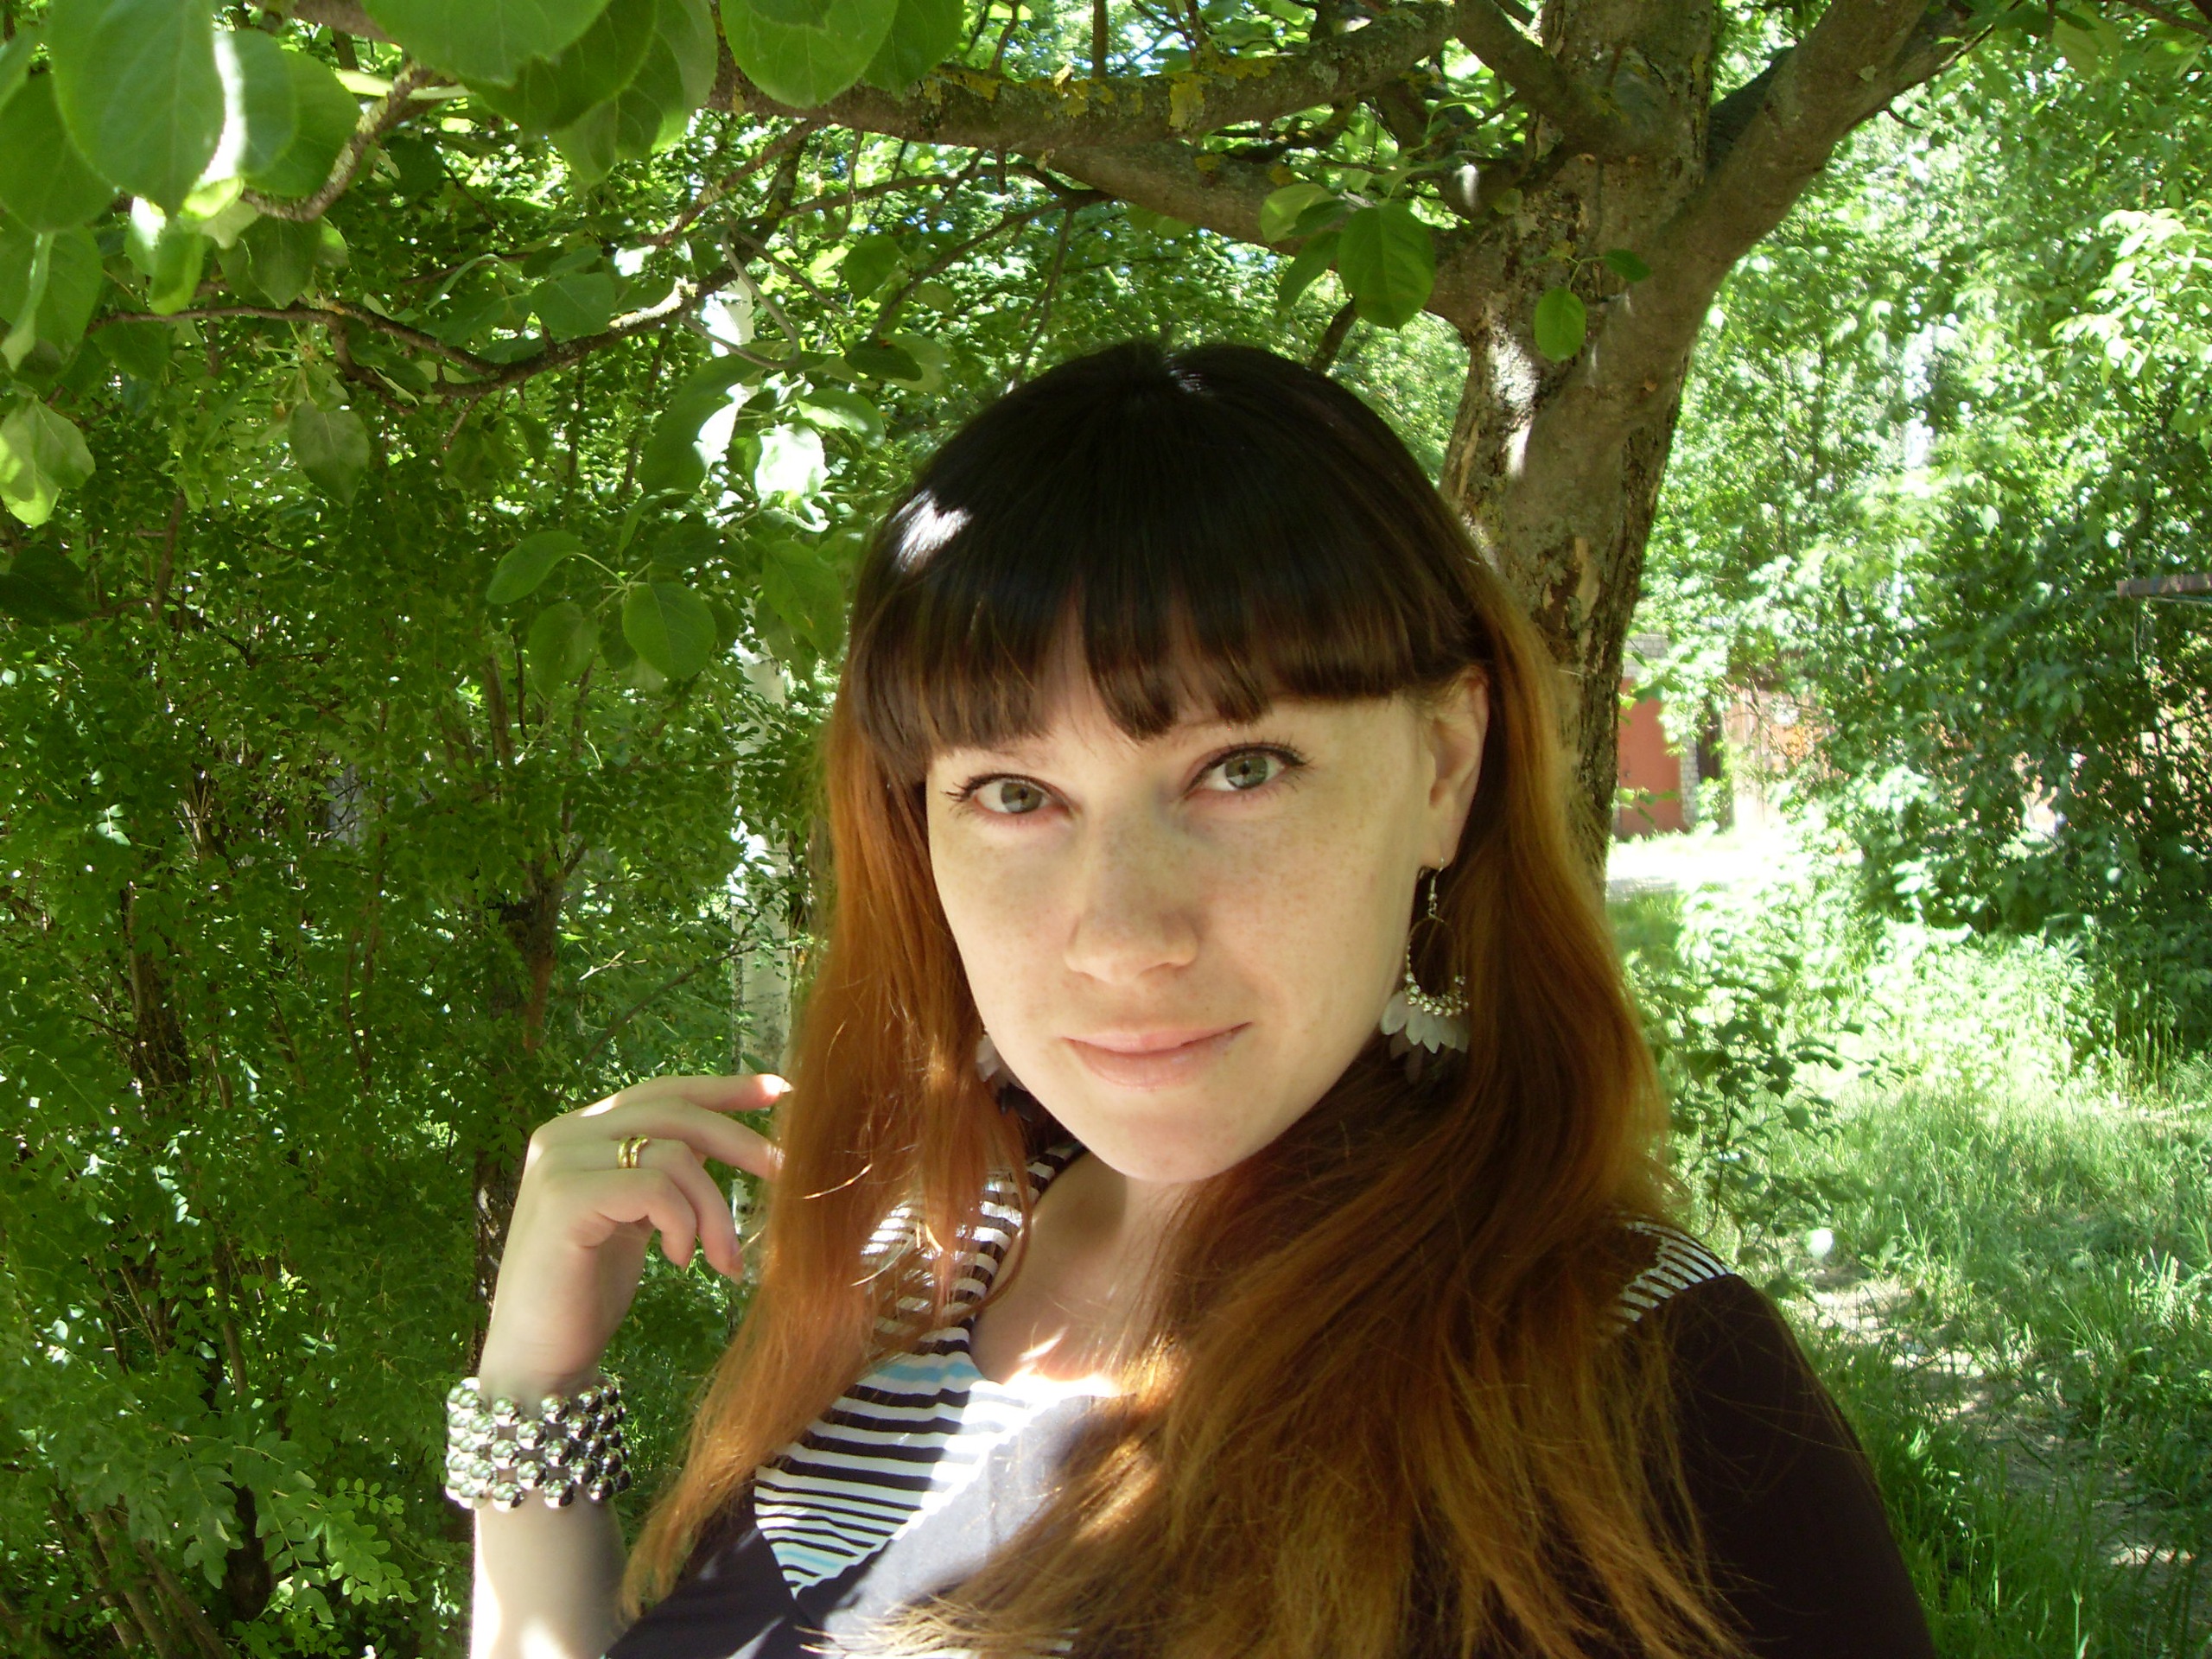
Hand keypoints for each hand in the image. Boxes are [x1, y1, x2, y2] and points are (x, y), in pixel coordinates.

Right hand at [476, 1074, 784, 1399]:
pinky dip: (683, 1224)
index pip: (663, 1092)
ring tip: (722, 1260)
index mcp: (582, 1132)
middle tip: (785, 1173)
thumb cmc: (589, 1291)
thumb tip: (739, 1143)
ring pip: (673, 1155)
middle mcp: (564, 1135)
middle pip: (675, 1113)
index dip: (724, 1089)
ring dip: (714, 1210)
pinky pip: (655, 1188)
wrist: (538, 1358)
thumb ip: (666, 1173)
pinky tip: (679, 1261)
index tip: (780, 1091)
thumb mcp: (637, 1217)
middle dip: (740, 1142)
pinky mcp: (565, 1197)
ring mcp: (560, 1163)